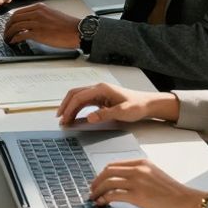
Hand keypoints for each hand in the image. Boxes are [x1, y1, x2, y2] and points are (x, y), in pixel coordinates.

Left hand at [3, 2, 81, 48]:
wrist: (77, 31)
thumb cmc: (67, 25)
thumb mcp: (52, 14)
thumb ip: (40, 15)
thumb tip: (30, 22)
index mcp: (39, 7)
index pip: (19, 12)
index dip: (11, 20)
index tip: (9, 25)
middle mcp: (36, 13)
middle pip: (14, 18)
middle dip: (7, 26)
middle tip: (5, 33)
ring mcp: (37, 23)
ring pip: (15, 26)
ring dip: (9, 34)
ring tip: (7, 39)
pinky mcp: (38, 33)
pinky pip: (21, 35)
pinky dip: (14, 39)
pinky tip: (13, 42)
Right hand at [56, 83, 178, 126]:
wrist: (147, 104)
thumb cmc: (137, 106)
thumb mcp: (123, 112)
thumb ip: (105, 114)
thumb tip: (89, 117)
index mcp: (101, 89)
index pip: (79, 96)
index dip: (69, 107)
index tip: (64, 118)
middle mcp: (98, 88)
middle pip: (75, 94)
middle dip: (65, 106)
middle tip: (60, 119)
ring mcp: (98, 93)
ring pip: (78, 97)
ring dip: (70, 107)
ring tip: (65, 119)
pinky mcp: (100, 99)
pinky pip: (84, 102)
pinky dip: (77, 108)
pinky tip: (74, 117)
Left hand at [88, 158, 207, 207]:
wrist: (187, 201)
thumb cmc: (173, 192)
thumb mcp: (154, 175)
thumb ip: (139, 174)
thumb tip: (121, 182)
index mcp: (142, 162)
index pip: (114, 164)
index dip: (102, 173)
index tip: (98, 181)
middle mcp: (138, 169)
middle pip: (108, 171)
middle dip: (96, 181)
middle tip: (92, 190)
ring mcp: (137, 181)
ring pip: (108, 182)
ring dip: (98, 191)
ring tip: (95, 198)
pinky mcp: (138, 196)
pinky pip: (114, 195)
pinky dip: (104, 199)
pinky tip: (102, 203)